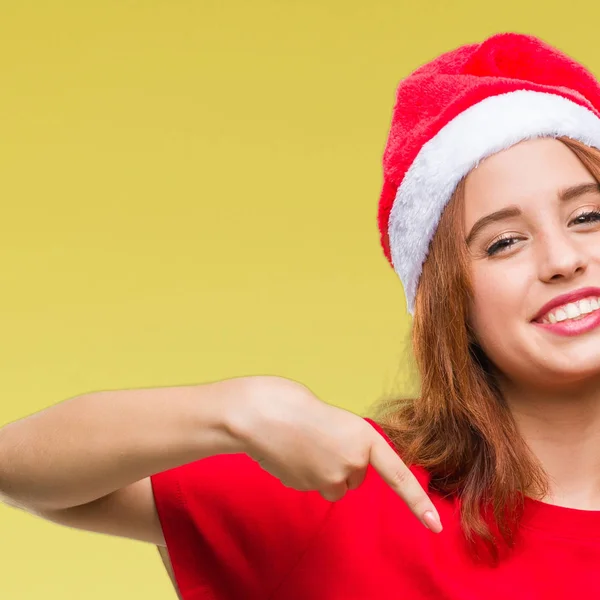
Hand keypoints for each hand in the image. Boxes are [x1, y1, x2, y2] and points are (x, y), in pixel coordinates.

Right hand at [224, 375, 442, 532]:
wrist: (255, 413)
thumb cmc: (291, 402)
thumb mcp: (333, 416)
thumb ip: (347, 441)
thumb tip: (340, 462)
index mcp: (363, 437)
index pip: (397, 475)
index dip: (417, 501)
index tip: (436, 524)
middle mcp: (351, 462)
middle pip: (356, 476)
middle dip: (343, 462)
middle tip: (320, 436)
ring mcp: (327, 479)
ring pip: (334, 483)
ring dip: (323, 469)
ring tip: (301, 444)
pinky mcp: (305, 488)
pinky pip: (314, 484)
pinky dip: (306, 472)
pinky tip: (290, 453)